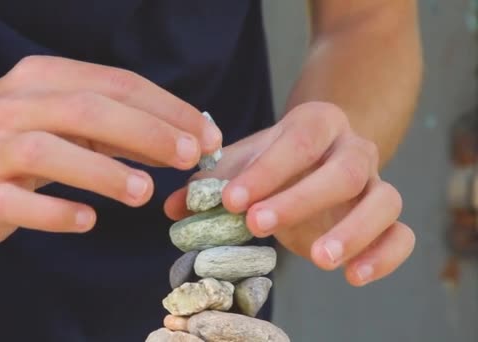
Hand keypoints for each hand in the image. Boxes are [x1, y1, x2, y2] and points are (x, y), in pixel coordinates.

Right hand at [0, 56, 221, 246]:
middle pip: (88, 110)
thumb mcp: (61, 117)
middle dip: (147, 132)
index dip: (166, 109)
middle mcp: (15, 106)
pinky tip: (88, 219)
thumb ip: (115, 126)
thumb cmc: (14, 137)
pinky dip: (58, 211)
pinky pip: (22, 203)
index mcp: (43, 78)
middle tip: (190, 157)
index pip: (115, 84)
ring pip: (51, 152)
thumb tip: (184, 140)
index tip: (206, 134)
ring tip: (145, 192)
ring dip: (105, 171)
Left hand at [165, 102, 414, 285]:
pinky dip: (385, 256)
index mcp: (317, 123)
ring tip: (317, 260)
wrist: (322, 154)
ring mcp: (377, 181)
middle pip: (343, 170)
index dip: (265, 171)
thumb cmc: (277, 159)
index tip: (230, 201)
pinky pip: (401, 234)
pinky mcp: (389, 216)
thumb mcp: (245, 162)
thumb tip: (171, 206)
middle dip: (300, 199)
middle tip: (257, 225)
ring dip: (352, 231)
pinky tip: (353, 277)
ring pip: (383, 201)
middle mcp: (354, 148)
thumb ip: (213, 181)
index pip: (296, 142)